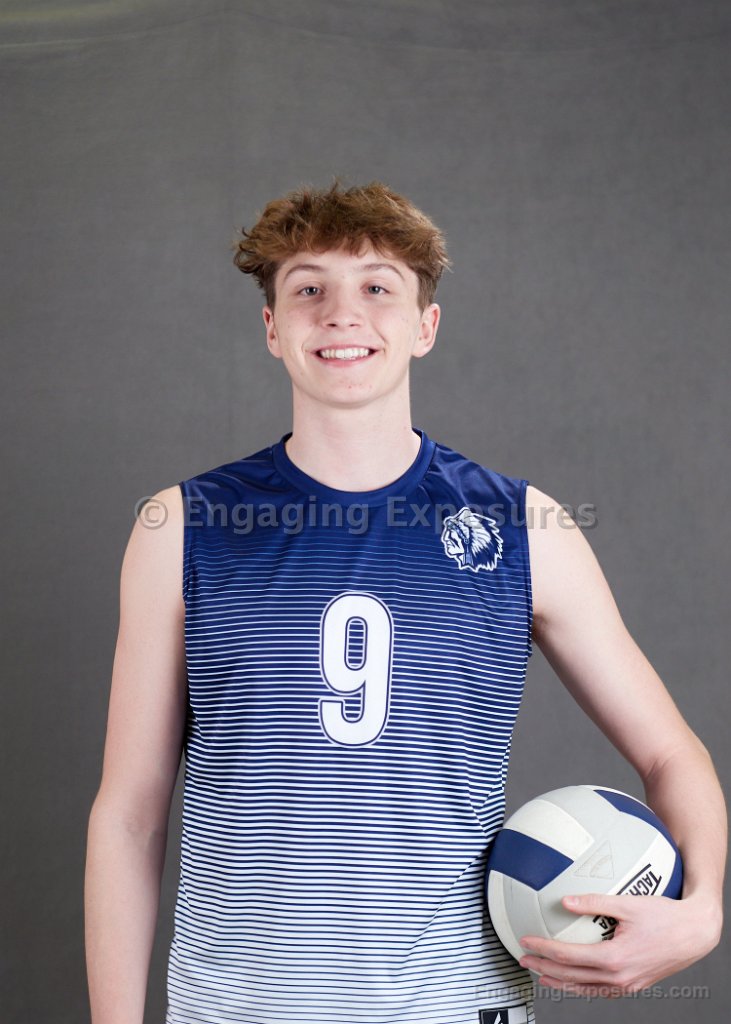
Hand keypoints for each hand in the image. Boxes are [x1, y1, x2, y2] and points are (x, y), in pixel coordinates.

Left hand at [517, 891, 721, 997]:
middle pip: (572, 976)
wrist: (694, 933)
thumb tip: (565, 901)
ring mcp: (627, 984)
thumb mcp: (628, 903)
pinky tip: (574, 979)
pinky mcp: (634, 984)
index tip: (526, 942)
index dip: (544, 950)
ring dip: (561, 982)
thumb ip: (594, 902)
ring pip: (585, 988)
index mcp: (614, 958)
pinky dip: (582, 986)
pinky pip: (601, 990)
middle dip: (545, 969)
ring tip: (542, 976)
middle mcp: (619, 977)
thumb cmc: (665, 916)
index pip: (568, 956)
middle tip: (524, 960)